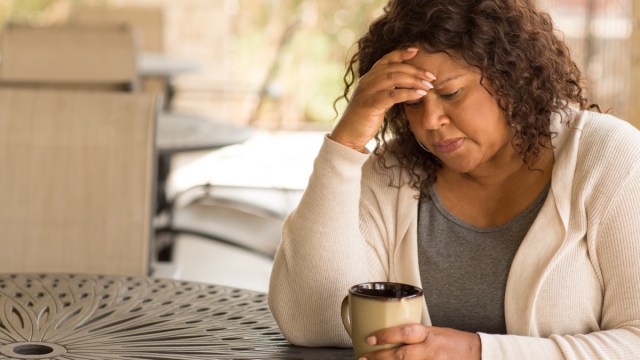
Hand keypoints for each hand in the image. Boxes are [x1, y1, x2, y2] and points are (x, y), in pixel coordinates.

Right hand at [329, 48, 434, 152]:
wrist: (348, 135)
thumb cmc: (364, 118)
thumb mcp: (375, 99)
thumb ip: (387, 89)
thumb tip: (407, 84)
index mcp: (368, 78)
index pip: (386, 60)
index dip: (401, 53)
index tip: (416, 52)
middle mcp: (367, 81)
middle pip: (394, 68)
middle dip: (415, 71)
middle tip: (431, 77)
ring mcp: (368, 92)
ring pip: (394, 78)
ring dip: (414, 81)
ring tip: (428, 86)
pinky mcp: (370, 104)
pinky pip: (393, 95)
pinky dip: (408, 93)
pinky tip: (420, 95)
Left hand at [360, 324, 480, 359]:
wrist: (477, 354)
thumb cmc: (454, 342)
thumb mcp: (434, 332)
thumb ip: (415, 335)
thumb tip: (391, 337)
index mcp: (429, 334)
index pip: (404, 332)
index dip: (385, 336)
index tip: (370, 339)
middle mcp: (431, 350)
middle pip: (401, 355)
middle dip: (380, 358)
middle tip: (364, 358)